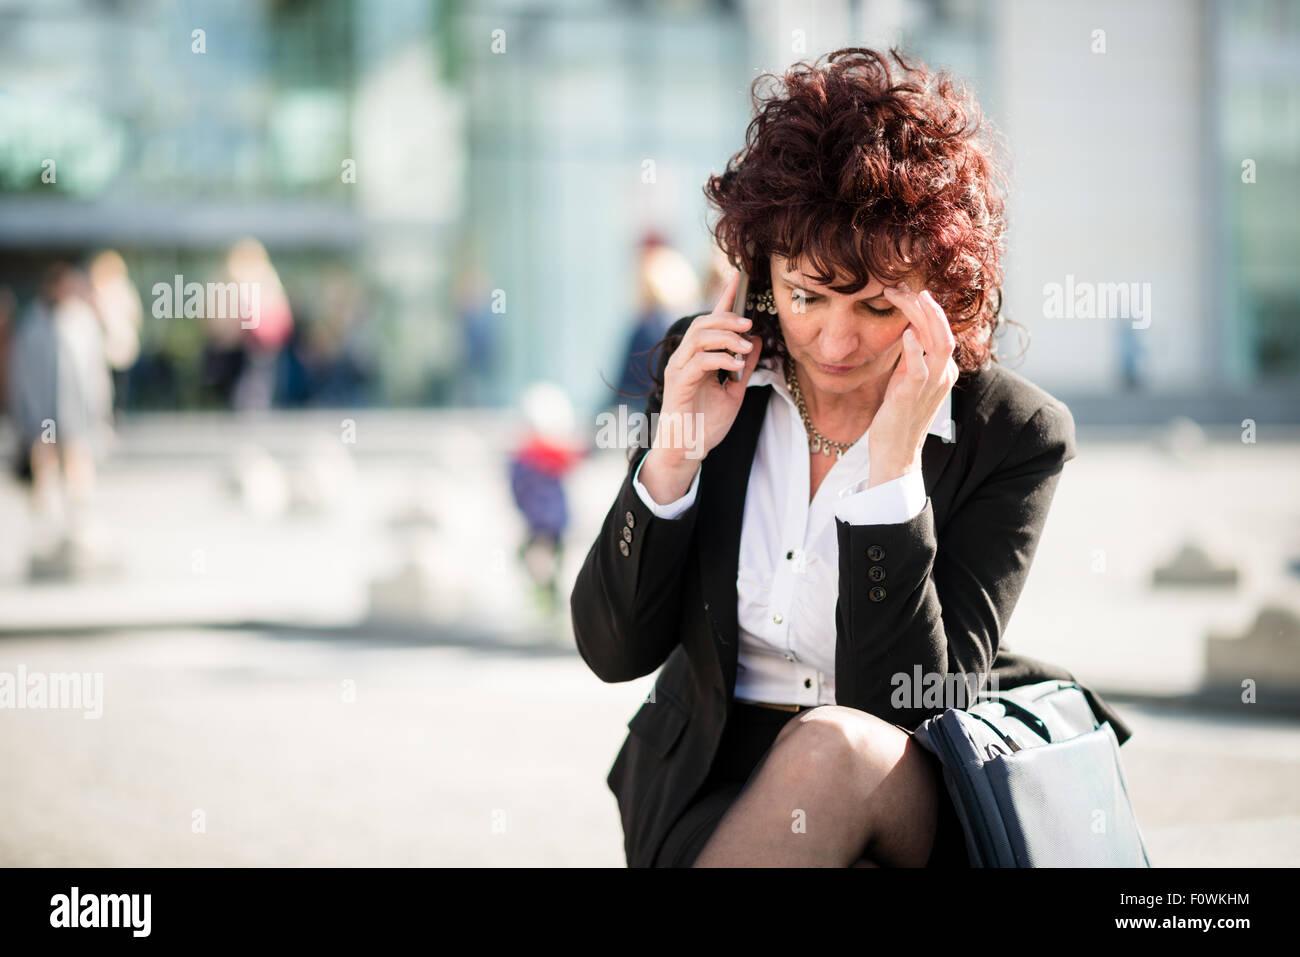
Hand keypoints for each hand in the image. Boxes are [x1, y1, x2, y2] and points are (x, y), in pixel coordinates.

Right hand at [639, 270, 762, 502]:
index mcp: (697, 357)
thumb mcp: (734, 391)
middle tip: (749, 325)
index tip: (740, 277)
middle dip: (728, 319)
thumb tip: (756, 342)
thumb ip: (743, 366)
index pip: (711, 321)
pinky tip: (735, 365)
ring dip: (725, 338)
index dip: (725, 298)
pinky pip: (699, 361)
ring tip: (744, 348)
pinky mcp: (678, 383)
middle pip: (703, 323)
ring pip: (699, 337)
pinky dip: (720, 358)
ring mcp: (678, 369)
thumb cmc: (706, 424)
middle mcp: (684, 358)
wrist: (687, 451)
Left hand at [866, 281, 958, 487]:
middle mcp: (944, 374)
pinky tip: (905, 333)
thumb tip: (907, 330)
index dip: (923, 308)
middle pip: (942, 329)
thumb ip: (911, 357)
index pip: (939, 330)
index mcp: (944, 369)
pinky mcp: (914, 394)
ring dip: (922, 317)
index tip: (902, 291)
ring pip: (939, 341)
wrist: (895, 452)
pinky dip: (914, 348)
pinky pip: (920, 367)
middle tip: (901, 287)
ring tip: (907, 297)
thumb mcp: (906, 379)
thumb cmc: (898, 415)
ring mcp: (933, 384)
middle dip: (924, 305)